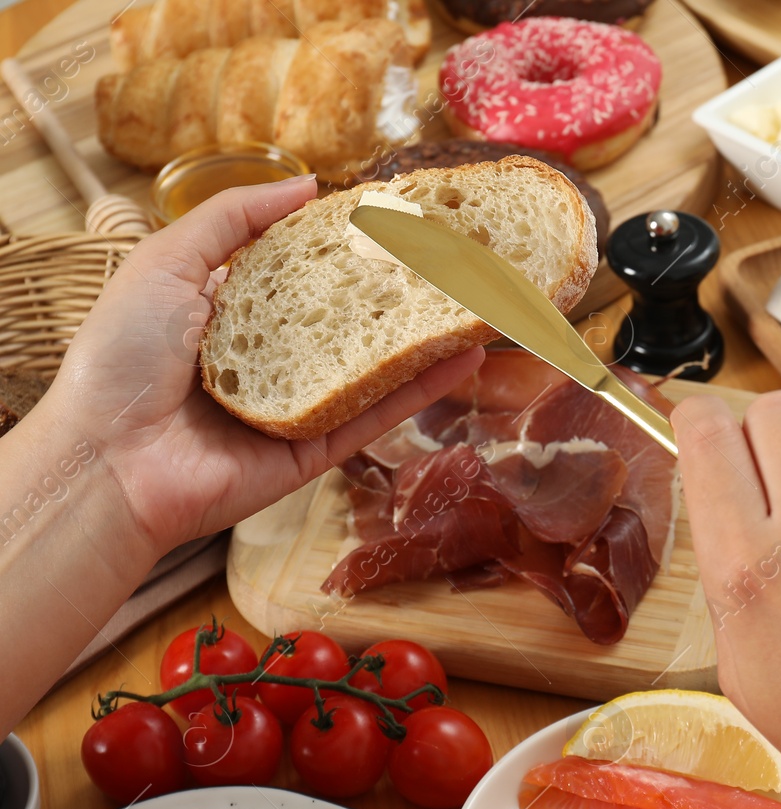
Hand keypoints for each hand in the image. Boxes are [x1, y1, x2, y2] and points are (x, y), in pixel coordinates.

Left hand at [43, 175, 485, 557]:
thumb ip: (233, 218)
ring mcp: (297, 405)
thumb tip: (308, 183)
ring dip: (425, 336)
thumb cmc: (122, 357)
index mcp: (230, 311)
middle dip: (398, 290)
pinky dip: (421, 388)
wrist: (110, 460)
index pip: (301, 271)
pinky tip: (463, 357)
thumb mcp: (166, 262)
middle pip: (347, 317)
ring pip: (373, 365)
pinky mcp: (316, 450)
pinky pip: (376, 414)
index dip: (346, 246)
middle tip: (454, 260)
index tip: (396, 220)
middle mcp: (268, 357)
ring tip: (477, 303)